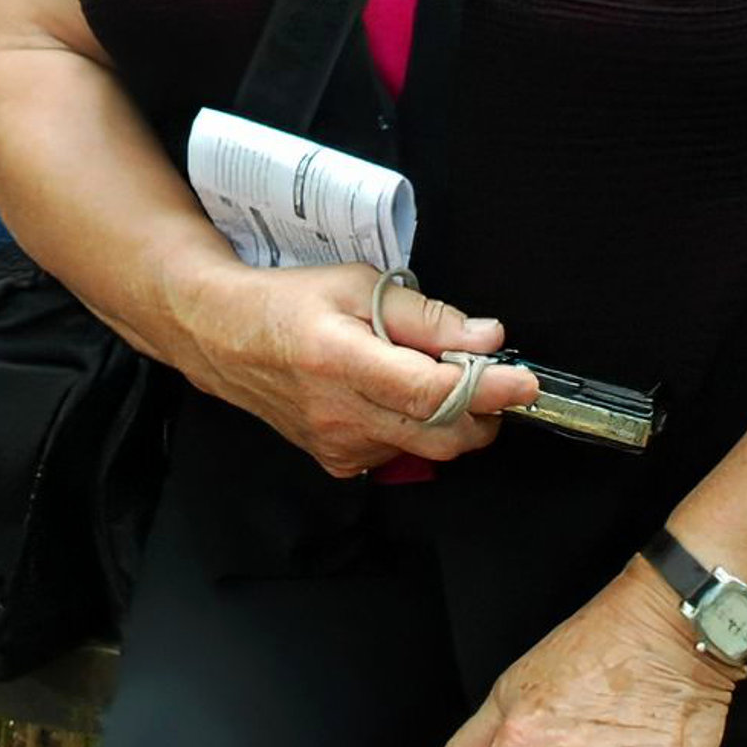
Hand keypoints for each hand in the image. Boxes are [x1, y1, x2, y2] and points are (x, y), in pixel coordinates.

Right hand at [186, 263, 533, 476]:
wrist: (224, 336)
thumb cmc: (288, 304)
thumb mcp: (358, 284)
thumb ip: (427, 315)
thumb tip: (486, 338)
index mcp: (342, 360)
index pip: (432, 393)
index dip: (488, 389)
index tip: (522, 381)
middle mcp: (339, 413)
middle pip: (444, 437)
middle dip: (482, 411)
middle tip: (483, 374)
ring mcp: (338, 444)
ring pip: (427, 448)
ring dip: (446, 417)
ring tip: (419, 372)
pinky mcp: (338, 461)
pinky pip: (400, 453)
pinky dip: (414, 428)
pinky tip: (390, 395)